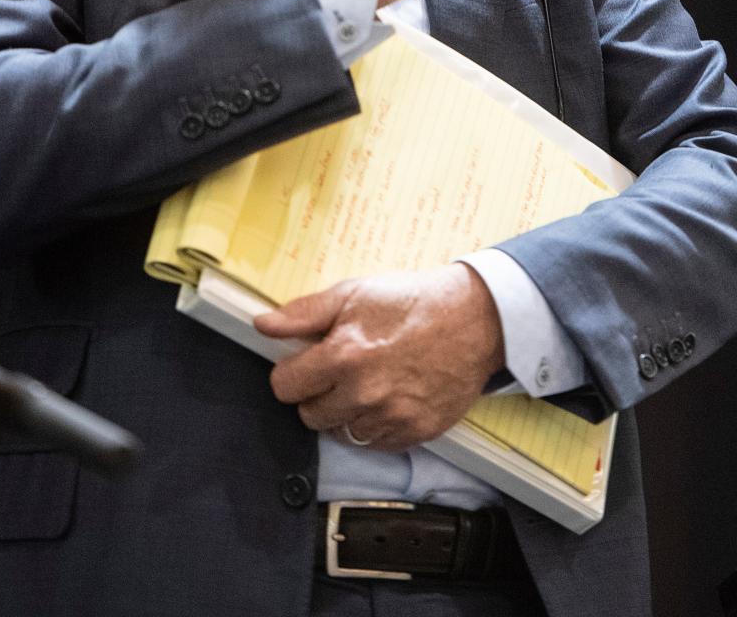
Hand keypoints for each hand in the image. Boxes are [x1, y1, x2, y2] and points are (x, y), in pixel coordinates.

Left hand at [253, 264, 504, 450]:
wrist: (473, 320)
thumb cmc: (413, 303)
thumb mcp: (354, 293)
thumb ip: (304, 313)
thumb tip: (263, 325)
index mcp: (342, 356)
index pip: (285, 387)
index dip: (291, 372)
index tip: (304, 364)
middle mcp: (363, 393)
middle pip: (309, 415)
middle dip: (317, 393)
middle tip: (340, 371)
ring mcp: (389, 417)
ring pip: (341, 433)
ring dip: (346, 412)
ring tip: (367, 382)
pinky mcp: (413, 433)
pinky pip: (374, 443)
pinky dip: (374, 425)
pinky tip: (388, 397)